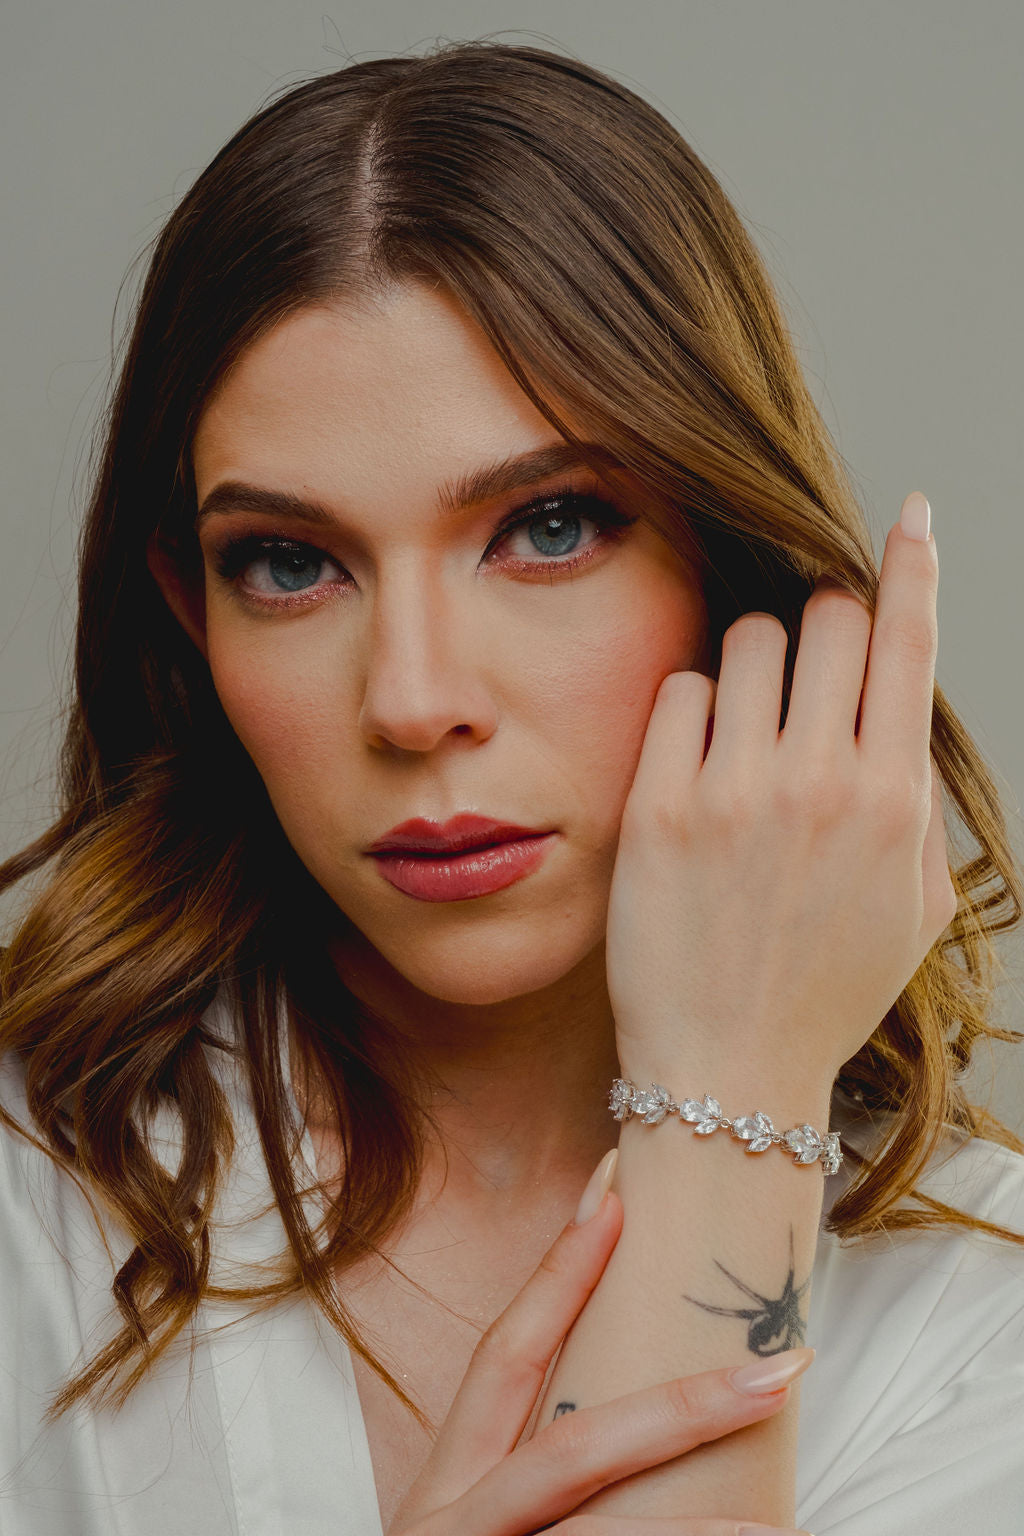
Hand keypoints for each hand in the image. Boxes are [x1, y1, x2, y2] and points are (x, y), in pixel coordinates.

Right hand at [388, 1176, 813, 1534]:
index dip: (559, 1267)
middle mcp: (451, 1523)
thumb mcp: (470, 1526)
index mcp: (445, 1485)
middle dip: (680, 1406)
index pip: (506, 1353)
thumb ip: (532, 1471)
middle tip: (782, 1369)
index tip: (615, 1191)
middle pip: (573, 1453)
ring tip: (787, 1531)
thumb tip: (635, 1413)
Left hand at [606, 497, 956, 1092]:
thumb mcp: (912, 905)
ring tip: (748, 731)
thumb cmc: (825, 988)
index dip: (914, 568)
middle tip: (810, 679)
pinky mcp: (658, 806)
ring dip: (755, 665)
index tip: (911, 517)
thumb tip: (896, 704)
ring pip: (750, 638)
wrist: (729, 1071)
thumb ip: (916, 796)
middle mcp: (818, 781)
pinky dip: (693, 710)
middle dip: (826, 628)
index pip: (908, 642)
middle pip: (829, 617)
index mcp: (892, 800)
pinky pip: (679, 691)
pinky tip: (697, 763)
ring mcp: (733, 791)